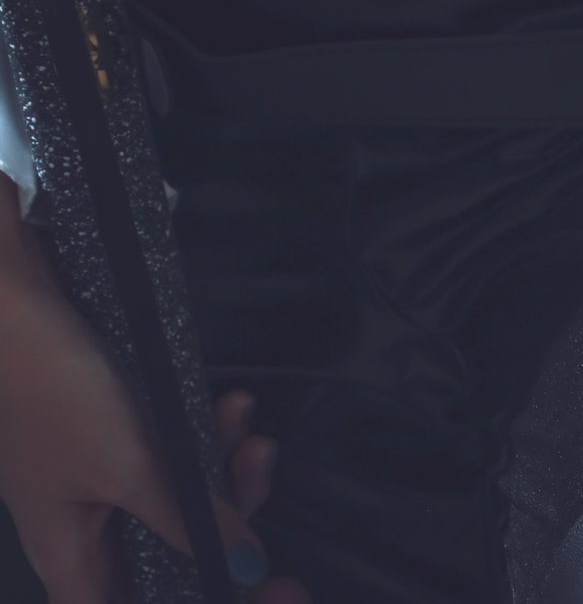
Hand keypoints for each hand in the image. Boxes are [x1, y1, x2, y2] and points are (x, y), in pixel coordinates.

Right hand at [0, 277, 309, 602]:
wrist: (16, 303)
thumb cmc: (54, 390)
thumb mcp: (130, 466)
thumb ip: (188, 521)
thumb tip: (246, 567)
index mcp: (71, 559)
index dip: (199, 602)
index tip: (265, 584)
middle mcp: (85, 531)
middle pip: (176, 557)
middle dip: (231, 519)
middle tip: (259, 467)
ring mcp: (101, 484)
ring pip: (184, 501)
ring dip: (226, 466)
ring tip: (248, 422)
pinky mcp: (117, 442)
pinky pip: (176, 457)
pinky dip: (207, 437)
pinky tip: (231, 405)